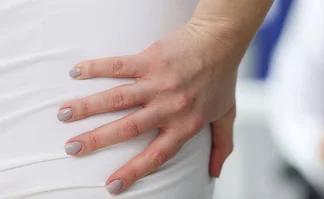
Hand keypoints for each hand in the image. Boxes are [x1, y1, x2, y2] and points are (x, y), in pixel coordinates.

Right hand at [57, 21, 241, 193]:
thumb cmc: (223, 78)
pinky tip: (76, 73)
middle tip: (72, 148)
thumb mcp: (227, 115)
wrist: (221, 41)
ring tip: (63, 115)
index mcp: (187, 124)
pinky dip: (96, 68)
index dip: (134, 171)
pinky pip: (119, 65)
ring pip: (117, 98)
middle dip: (97, 140)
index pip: (157, 154)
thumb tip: (215, 172)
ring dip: (87, 107)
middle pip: (128, 128)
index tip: (112, 185)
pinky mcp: (151, 59)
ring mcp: (159, 82)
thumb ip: (222, 145)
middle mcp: (170, 106)